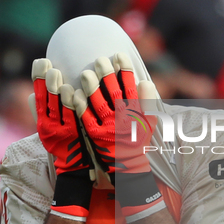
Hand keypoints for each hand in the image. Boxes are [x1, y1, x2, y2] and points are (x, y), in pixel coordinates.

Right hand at [31, 59, 93, 220]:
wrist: (74, 172)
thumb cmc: (63, 147)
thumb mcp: (49, 131)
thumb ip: (42, 112)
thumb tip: (31, 92)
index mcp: (43, 124)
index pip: (38, 97)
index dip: (38, 79)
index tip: (41, 61)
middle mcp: (50, 128)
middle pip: (48, 101)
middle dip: (48, 83)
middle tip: (51, 67)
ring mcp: (63, 132)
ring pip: (60, 108)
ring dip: (59, 91)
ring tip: (60, 76)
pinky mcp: (76, 137)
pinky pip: (75, 117)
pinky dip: (75, 104)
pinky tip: (76, 92)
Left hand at [73, 53, 157, 177]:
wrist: (128, 168)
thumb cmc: (138, 141)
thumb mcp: (148, 123)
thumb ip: (147, 102)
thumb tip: (145, 81)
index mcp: (136, 115)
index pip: (131, 87)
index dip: (126, 70)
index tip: (120, 55)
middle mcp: (123, 120)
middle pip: (114, 93)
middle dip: (107, 74)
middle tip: (99, 59)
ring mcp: (108, 128)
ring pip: (98, 103)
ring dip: (92, 87)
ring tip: (85, 72)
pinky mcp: (94, 136)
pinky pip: (86, 118)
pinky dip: (80, 105)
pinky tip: (75, 93)